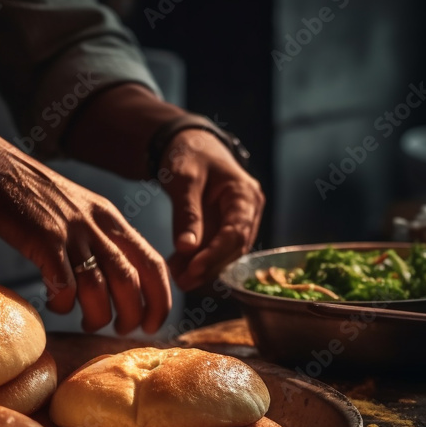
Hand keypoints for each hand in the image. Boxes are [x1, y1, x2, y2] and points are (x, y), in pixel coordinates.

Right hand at [0, 145, 171, 334]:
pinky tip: (56, 304)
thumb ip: (96, 235)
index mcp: (110, 217)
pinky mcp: (42, 240)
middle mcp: (97, 224)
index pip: (152, 262)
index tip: (153, 323)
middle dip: (133, 316)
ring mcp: (70, 232)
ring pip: (99, 289)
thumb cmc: (28, 192)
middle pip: (131, 281)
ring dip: (98, 316)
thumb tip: (111, 276)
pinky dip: (64, 304)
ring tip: (88, 323)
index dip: (160, 298)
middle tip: (121, 330)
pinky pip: (64, 285)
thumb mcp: (76, 207)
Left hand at [160, 129, 263, 290]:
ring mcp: (237, 221)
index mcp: (246, 195)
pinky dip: (196, 260)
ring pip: (224, 253)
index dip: (216, 254)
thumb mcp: (184, 179)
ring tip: (177, 278)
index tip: (195, 269)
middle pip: (234, 247)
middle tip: (182, 282)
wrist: (187, 145)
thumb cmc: (189, 154)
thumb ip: (187, 213)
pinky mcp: (223, 228)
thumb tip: (187, 248)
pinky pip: (213, 248)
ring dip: (202, 268)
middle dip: (209, 266)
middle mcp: (248, 211)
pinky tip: (177, 268)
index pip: (237, 232)